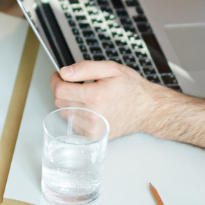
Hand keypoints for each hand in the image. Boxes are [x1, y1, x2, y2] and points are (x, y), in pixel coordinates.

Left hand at [50, 61, 173, 138]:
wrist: (148, 110)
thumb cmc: (132, 88)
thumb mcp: (111, 69)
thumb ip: (85, 68)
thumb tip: (64, 72)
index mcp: (95, 96)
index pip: (60, 90)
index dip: (55, 80)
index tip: (59, 75)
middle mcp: (92, 115)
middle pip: (59, 101)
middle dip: (63, 89)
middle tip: (76, 83)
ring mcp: (92, 128)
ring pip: (64, 112)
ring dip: (69, 102)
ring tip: (86, 96)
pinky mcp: (93, 136)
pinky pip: (73, 123)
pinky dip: (76, 114)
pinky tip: (90, 108)